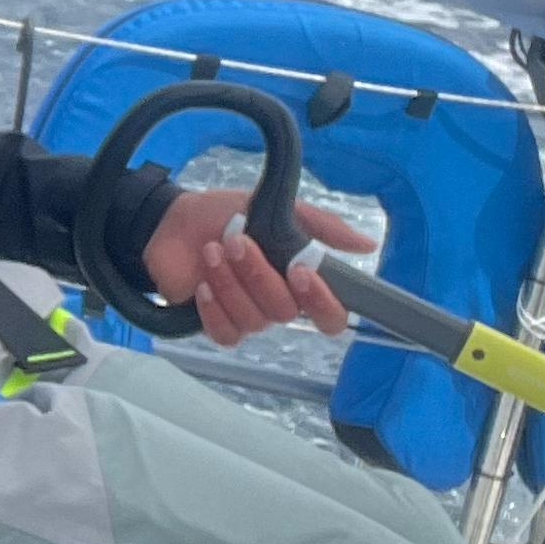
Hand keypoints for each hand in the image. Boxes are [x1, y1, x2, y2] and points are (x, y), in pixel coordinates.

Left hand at [143, 186, 369, 345]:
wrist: (176, 218)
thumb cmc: (229, 214)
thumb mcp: (280, 209)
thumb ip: (322, 227)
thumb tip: (368, 244)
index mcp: (299, 282)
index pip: (330, 315)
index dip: (321, 302)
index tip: (301, 270)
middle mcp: (277, 304)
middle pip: (285, 312)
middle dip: (260, 274)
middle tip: (238, 240)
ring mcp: (247, 316)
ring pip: (253, 320)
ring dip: (231, 282)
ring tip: (212, 249)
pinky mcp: (216, 324)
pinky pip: (226, 334)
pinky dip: (215, 309)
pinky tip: (203, 285)